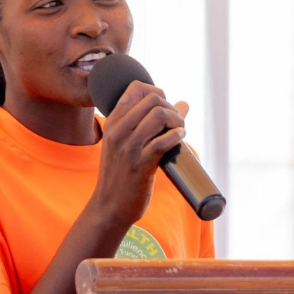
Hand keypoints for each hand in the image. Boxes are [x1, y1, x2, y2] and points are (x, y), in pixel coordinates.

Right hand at [92, 81, 186, 225]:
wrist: (110, 206)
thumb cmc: (122, 173)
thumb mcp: (126, 143)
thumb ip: (149, 122)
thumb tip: (184, 103)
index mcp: (112, 123)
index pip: (135, 88)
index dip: (157, 91)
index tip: (164, 106)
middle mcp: (118, 132)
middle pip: (152, 99)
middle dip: (171, 106)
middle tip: (176, 122)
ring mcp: (128, 148)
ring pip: (159, 115)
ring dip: (177, 120)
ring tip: (180, 129)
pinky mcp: (141, 165)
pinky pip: (163, 141)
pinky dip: (176, 135)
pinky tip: (180, 137)